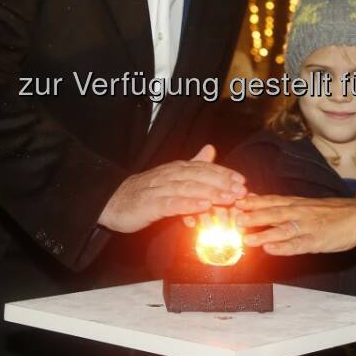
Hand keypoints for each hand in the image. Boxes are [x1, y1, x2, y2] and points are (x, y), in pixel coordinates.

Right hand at [97, 145, 247, 233]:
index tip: (242, 181)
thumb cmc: (145, 192)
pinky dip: (188, 204)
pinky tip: (202, 206)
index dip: (224, 174)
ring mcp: (159, 189)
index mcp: (176, 169)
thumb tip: (210, 149)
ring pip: (189, 188)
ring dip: (211, 193)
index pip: (204, 168)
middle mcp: (169, 175)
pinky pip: (172, 203)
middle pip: (199, 176)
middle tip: (242, 190)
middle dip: (223, 182)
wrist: (113, 203)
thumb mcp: (171, 177)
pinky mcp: (150, 204)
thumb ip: (192, 165)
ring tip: (229, 198)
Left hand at [234, 195, 355, 255]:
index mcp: (297, 203)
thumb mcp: (306, 204)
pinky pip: (297, 245)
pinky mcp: (317, 241)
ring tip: (247, 238)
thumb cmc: (332, 212)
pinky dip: (283, 247)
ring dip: (264, 233)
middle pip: (273, 213)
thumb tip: (257, 200)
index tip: (234, 201)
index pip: (271, 200)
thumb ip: (283, 204)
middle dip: (253, 216)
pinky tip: (270, 249)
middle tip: (235, 218)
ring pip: (283, 229)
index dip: (252, 201)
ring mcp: (308, 227)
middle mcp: (300, 212)